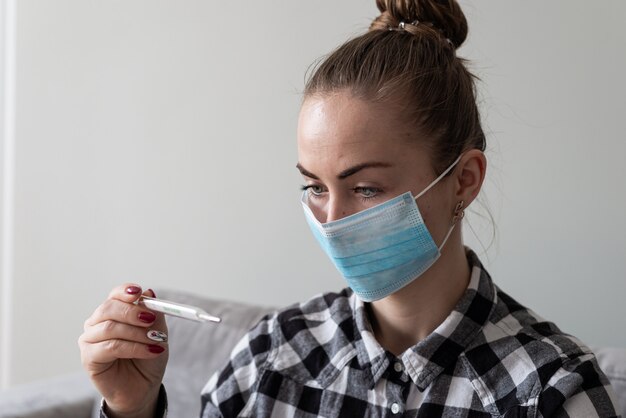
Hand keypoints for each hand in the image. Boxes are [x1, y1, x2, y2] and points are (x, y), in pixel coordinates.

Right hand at [78, 284, 168, 417]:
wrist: (143, 387)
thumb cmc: (147, 358)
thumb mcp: (158, 333)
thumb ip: (153, 314)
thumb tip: (149, 292)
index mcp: (113, 313)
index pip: (114, 295)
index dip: (125, 291)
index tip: (138, 292)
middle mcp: (97, 323)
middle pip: (109, 308)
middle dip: (132, 312)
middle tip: (150, 319)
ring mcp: (89, 340)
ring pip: (110, 327)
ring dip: (137, 333)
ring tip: (156, 340)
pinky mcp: (88, 357)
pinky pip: (111, 347)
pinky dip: (134, 348)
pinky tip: (151, 351)